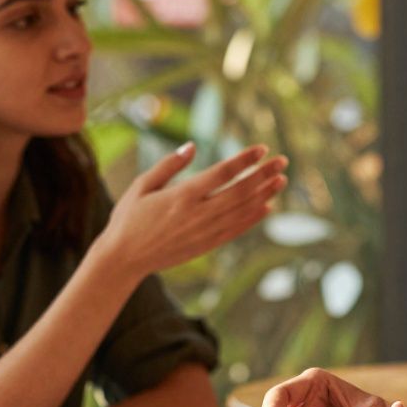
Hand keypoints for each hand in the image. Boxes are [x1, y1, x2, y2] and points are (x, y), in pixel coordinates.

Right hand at [96, 143, 287, 278]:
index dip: (245, 160)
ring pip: (242, 211)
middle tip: (283, 161)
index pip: (222, 173)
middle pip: (240, 191)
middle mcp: (198, 214)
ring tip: (281, 180)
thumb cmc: (128, 218)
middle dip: (264, 175)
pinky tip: (267, 206)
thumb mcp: (142, 185)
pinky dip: (254, 218)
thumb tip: (193, 146)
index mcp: (182, 195)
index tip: (262, 149)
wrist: (123, 259)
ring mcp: (204, 232)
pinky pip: (236, 230)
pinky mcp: (206, 246)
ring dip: (265, 194)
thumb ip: (168, 165)